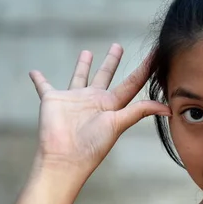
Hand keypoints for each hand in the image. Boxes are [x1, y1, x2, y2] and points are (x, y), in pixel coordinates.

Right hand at [29, 44, 170, 176]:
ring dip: (82, 65)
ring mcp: (73, 99)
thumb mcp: (119, 124)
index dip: (144, 69)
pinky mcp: (53, 100)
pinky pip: (44, 86)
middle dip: (112, 61)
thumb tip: (168, 109)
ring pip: (79, 76)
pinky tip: (34, 72)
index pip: (131, 82)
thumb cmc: (93, 144)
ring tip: (87, 51)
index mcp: (111, 104)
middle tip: (118, 46)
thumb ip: (140, 111)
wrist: (65, 157)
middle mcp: (94, 100)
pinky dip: (39, 79)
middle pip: (106, 75)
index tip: (154, 54)